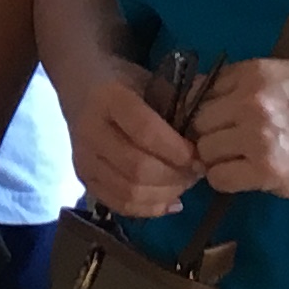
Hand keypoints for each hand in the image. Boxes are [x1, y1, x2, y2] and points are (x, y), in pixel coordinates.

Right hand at [67, 71, 203, 219]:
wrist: (78, 83)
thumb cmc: (123, 81)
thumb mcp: (149, 81)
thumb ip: (176, 105)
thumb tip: (210, 137)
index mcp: (108, 98)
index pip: (145, 131)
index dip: (177, 150)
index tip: (199, 155)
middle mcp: (90, 130)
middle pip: (137, 168)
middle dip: (175, 176)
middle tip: (196, 173)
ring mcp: (83, 158)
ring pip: (128, 191)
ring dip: (165, 194)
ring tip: (184, 185)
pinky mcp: (84, 178)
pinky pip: (119, 204)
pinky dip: (149, 208)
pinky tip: (171, 201)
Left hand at [187, 59, 288, 204]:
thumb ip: (247, 82)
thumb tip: (203, 93)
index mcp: (255, 73)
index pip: (201, 89)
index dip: (206, 109)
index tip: (218, 123)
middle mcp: (251, 100)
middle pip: (197, 121)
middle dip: (209, 135)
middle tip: (230, 146)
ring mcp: (256, 135)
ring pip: (204, 150)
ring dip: (217, 160)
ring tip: (241, 162)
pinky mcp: (265, 169)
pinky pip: (219, 177)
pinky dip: (227, 180)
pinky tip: (247, 177)